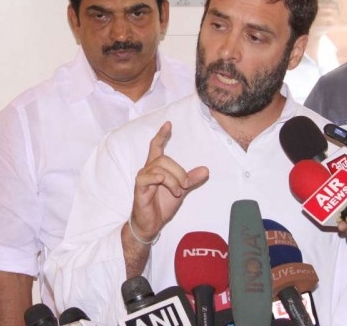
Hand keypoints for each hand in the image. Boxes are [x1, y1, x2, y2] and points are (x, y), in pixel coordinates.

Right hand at [130, 121, 208, 240]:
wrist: (152, 223)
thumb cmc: (162, 204)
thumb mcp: (182, 190)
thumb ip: (191, 179)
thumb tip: (206, 170)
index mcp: (157, 168)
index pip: (156, 146)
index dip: (162, 135)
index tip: (168, 123)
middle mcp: (148, 169)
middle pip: (163, 158)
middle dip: (179, 170)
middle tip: (185, 185)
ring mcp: (143, 178)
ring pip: (159, 167)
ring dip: (173, 179)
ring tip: (178, 191)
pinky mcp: (139, 188)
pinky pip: (148, 177)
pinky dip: (159, 178)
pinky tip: (165, 183)